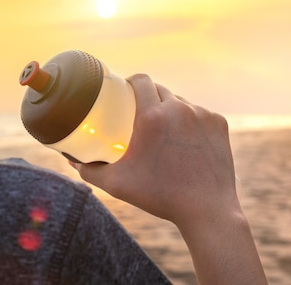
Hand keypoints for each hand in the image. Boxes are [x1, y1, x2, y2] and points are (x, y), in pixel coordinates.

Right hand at [71, 74, 239, 230]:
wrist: (206, 210)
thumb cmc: (159, 197)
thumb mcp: (117, 184)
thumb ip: (89, 170)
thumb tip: (71, 160)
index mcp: (152, 116)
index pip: (141, 80)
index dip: (131, 81)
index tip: (124, 90)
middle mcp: (179, 109)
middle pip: (160, 89)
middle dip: (149, 96)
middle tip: (139, 112)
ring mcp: (202, 115)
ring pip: (181, 102)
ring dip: (170, 109)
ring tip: (163, 127)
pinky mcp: (219, 123)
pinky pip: (200, 114)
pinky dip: (191, 122)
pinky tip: (185, 138)